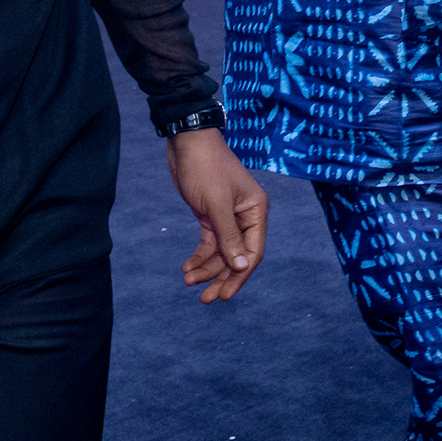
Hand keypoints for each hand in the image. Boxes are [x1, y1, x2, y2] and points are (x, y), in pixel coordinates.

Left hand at [165, 128, 268, 302]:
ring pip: (220, 252)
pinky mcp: (210, 215)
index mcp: (256, 211)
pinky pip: (208, 243)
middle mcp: (244, 217)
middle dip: (220, 277)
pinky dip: (199, 256)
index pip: (253, 252)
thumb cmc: (206, 168)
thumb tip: (242, 266)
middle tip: (205, 299)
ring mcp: (226, 217)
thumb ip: (229, 236)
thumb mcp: (217, 204)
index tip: (224, 295)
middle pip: (235, 256)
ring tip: (188, 281)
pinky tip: (187, 268)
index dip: (239, 276)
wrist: (186, 142)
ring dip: (206, 268)